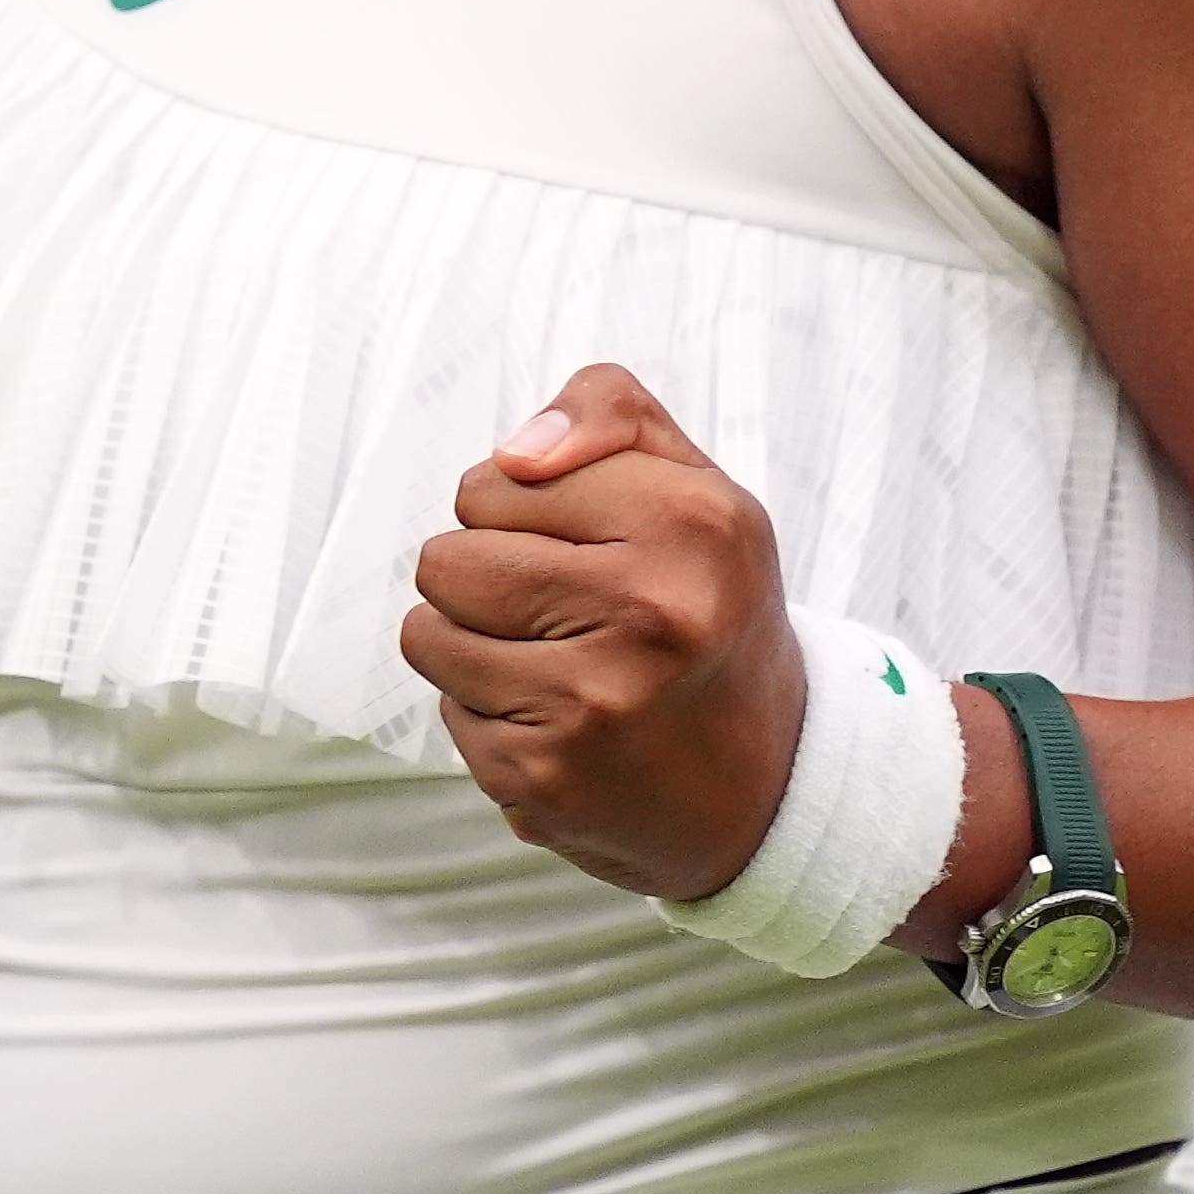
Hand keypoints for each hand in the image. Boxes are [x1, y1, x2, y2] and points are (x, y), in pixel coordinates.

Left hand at [403, 364, 806, 900]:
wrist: (766, 777)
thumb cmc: (708, 608)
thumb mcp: (695, 484)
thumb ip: (609, 412)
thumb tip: (516, 454)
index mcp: (688, 523)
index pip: (493, 482)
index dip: (520, 506)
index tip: (580, 543)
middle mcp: (649, 615)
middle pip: (446, 561)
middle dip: (483, 573)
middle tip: (557, 604)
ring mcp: (592, 707)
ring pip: (427, 638)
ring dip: (471, 644)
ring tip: (554, 658)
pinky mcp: (544, 781)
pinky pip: (448, 714)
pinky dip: (490, 714)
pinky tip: (562, 720)